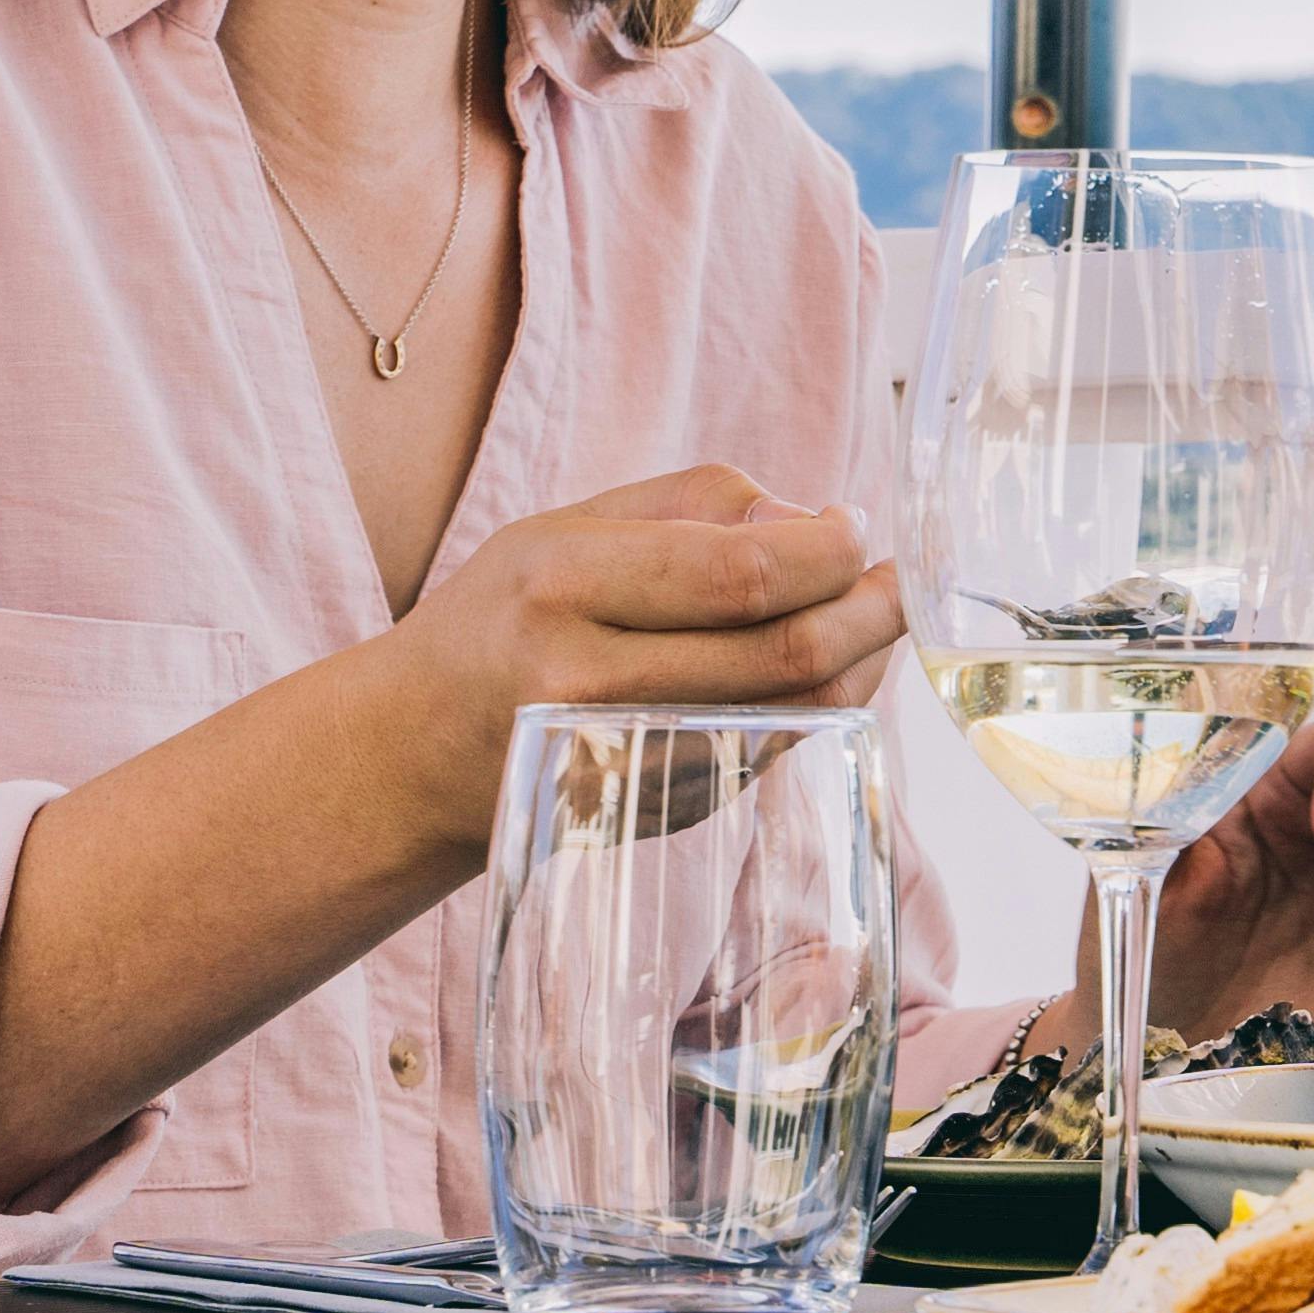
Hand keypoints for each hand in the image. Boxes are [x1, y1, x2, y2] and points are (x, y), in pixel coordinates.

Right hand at [355, 464, 906, 866]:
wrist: (415, 754)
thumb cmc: (506, 616)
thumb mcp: (567, 527)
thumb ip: (696, 503)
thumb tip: (817, 518)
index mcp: (562, 587)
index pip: (743, 573)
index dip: (830, 550)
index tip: (857, 527)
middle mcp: (587, 683)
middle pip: (785, 653)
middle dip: (871, 609)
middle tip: (898, 579)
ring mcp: (626, 761)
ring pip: (796, 713)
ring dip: (865, 661)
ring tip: (878, 615)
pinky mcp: (657, 809)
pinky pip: (773, 750)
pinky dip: (825, 704)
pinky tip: (832, 666)